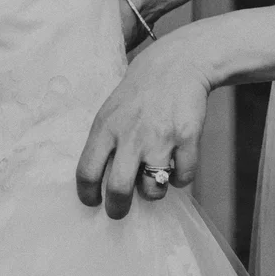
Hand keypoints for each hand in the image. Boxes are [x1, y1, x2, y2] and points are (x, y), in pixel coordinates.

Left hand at [74, 33, 212, 219]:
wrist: (177, 64)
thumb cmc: (139, 93)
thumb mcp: (110, 111)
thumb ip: (104, 143)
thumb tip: (97, 183)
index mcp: (106, 127)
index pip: (86, 171)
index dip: (87, 195)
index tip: (93, 202)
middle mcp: (131, 135)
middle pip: (118, 189)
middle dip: (118, 209)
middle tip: (119, 211)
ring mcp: (160, 138)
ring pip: (153, 190)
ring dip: (153, 191)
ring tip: (153, 178)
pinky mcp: (187, 139)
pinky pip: (183, 178)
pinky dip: (180, 177)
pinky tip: (176, 164)